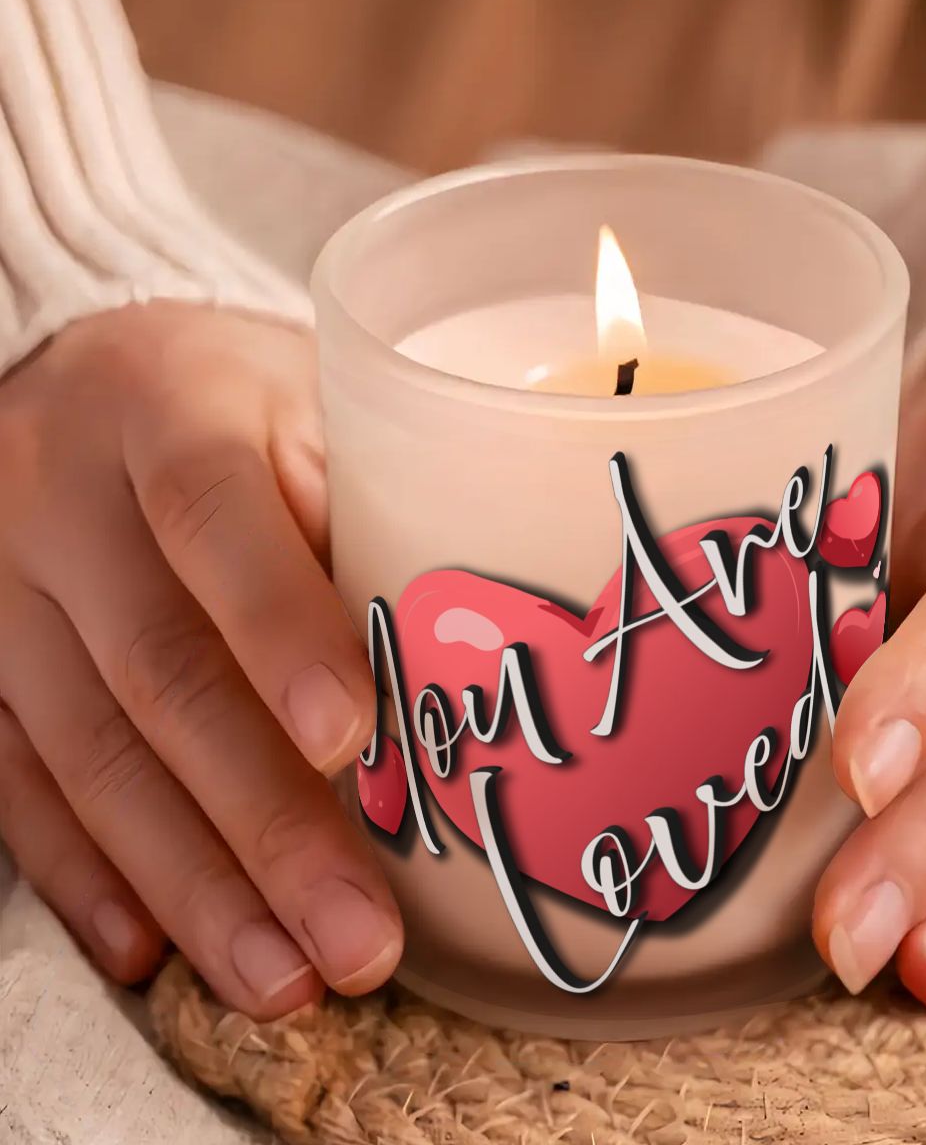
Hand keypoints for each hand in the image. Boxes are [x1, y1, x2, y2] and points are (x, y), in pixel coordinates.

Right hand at [0, 302, 400, 1016]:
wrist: (106, 376)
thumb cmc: (247, 397)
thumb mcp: (313, 404)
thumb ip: (362, 508)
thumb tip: (452, 666)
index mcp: (165, 407)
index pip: (214, 517)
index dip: (279, 629)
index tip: (347, 742)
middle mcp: (62, 497)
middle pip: (160, 669)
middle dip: (261, 818)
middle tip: (353, 933)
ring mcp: (3, 588)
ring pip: (90, 751)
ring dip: (191, 880)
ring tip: (283, 977)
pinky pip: (19, 779)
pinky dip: (88, 873)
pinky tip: (154, 950)